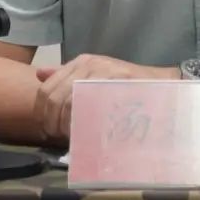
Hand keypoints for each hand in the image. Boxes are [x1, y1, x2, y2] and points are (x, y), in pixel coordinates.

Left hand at [33, 54, 176, 142]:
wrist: (159, 83)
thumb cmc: (124, 83)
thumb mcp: (94, 75)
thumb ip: (66, 76)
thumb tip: (40, 74)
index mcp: (81, 62)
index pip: (47, 89)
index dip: (43, 113)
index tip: (48, 129)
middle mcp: (89, 64)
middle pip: (55, 98)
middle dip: (53, 122)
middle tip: (59, 137)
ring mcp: (102, 73)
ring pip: (69, 103)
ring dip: (66, 125)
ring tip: (72, 137)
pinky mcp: (115, 84)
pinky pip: (90, 107)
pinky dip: (83, 123)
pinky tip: (86, 132)